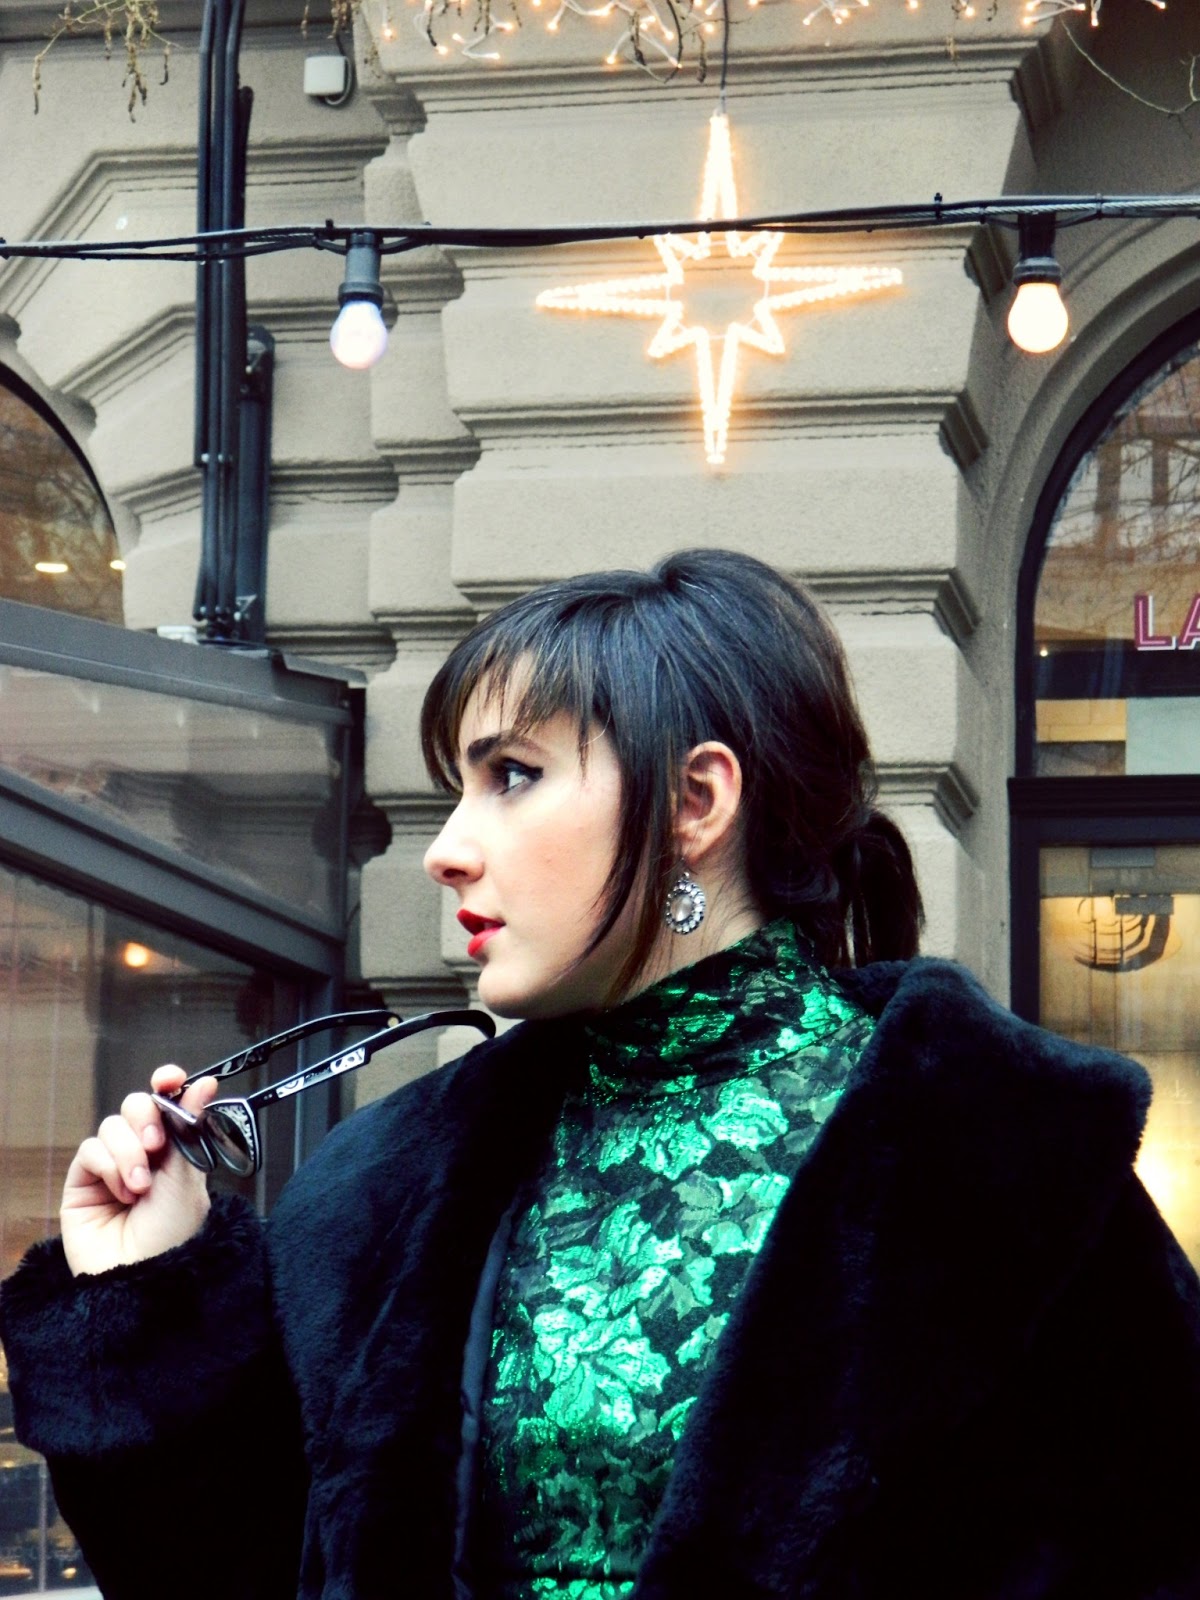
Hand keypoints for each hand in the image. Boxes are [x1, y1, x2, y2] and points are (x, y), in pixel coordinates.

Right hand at [61, 1067, 217, 1276]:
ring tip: (140, 1188)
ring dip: (129, 1152)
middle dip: (147, 1119)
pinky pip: (91, 1149)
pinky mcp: (84, 1181)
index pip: (167, 1103)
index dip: (167, 1084)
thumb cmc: (172, 1236)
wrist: (141, 1277)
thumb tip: (205, 1083)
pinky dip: (109, 1167)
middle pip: (138, 1106)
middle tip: (157, 1146)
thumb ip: (190, 1128)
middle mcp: (144, 1154)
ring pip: (114, 1125)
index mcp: (175, 1151)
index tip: (170, 1078)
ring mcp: (113, 1167)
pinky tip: (121, 1194)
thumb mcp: (188, 1179)